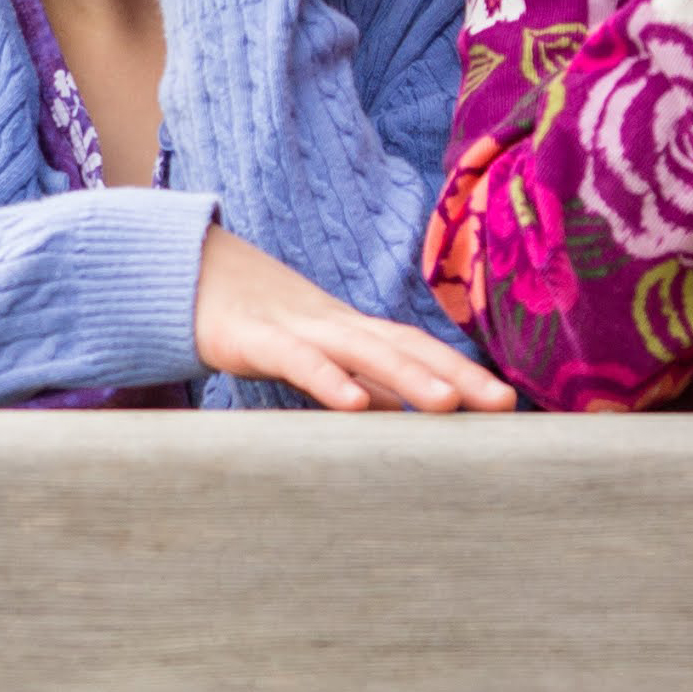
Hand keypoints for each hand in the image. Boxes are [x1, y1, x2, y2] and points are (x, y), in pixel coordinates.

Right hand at [191, 225, 510, 412]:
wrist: (182, 277)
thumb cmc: (254, 323)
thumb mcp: (317, 356)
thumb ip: (364, 382)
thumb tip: (413, 414)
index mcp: (351, 331)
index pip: (417, 348)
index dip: (463, 371)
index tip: (510, 403)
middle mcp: (334, 324)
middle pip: (404, 345)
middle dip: (456, 374)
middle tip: (503, 404)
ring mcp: (296, 328)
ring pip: (361, 350)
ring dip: (408, 375)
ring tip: (449, 405)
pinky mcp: (254, 338)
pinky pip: (296, 360)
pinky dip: (327, 380)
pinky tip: (355, 404)